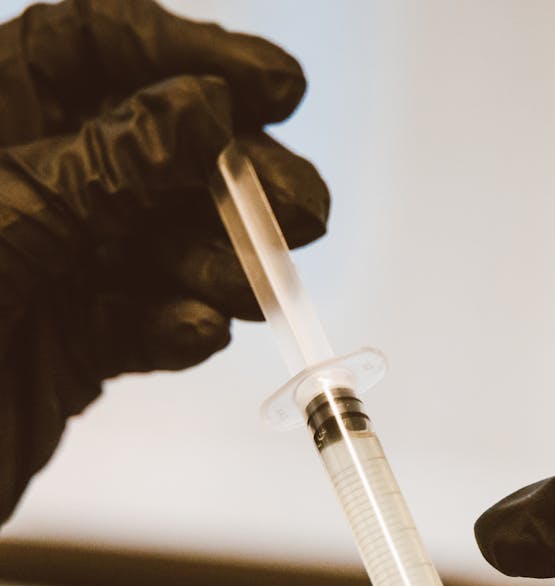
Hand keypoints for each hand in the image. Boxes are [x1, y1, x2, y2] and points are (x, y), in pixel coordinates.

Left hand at [0, 0, 328, 522]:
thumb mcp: (2, 222)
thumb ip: (103, 167)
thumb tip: (205, 108)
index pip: (91, 48)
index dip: (187, 54)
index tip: (277, 89)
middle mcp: (27, 190)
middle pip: (151, 153)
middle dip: (234, 178)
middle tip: (301, 211)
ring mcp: (51, 269)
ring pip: (160, 247)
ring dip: (220, 263)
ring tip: (261, 288)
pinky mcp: (71, 346)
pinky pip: (142, 326)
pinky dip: (177, 330)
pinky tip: (198, 332)